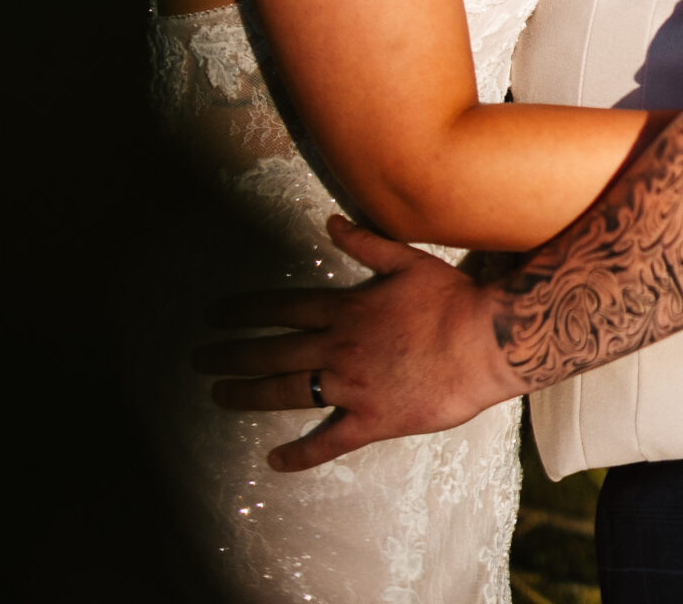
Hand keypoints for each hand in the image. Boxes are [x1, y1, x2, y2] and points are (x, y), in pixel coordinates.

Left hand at [193, 215, 520, 472]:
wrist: (484, 343)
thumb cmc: (449, 299)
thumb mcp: (407, 260)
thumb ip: (365, 244)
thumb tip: (330, 222)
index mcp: (345, 308)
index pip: (282, 308)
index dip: (245, 311)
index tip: (215, 314)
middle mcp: (338, 347)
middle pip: (273, 351)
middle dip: (230, 354)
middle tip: (198, 360)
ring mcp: (351, 387)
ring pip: (288, 392)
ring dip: (248, 394)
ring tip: (219, 396)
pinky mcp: (371, 421)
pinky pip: (327, 442)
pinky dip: (299, 454)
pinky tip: (274, 461)